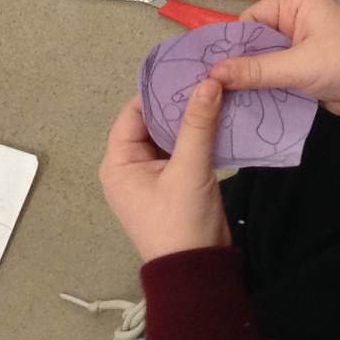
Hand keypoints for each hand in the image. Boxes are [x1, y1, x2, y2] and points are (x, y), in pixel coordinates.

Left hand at [99, 82, 230, 262]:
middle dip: (179, 101)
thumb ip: (198, 124)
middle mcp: (130, 167)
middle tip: (209, 76)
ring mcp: (152, 176)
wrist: (197, 270)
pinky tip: (221, 119)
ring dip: (192, 118)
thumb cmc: (181, 222)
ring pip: (171, 135)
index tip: (189, 69)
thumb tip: (209, 81)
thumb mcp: (189, 170)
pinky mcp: (173, 183)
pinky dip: (199, 135)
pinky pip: (183, 150)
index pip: (134, 112)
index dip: (160, 90)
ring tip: (219, 91)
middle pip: (153, 121)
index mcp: (119, 163)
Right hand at [208, 0, 339, 118]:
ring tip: (217, 101)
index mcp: (297, 6)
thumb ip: (256, 70)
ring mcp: (300, 48)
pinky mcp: (304, 70)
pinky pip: (276, 77)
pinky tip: (241, 106)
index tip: (206, 67)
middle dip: (235, 65)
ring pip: (263, 62)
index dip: (230, 43)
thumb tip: (213, 73)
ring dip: (248, 80)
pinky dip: (263, 90)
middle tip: (206, 88)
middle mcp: (296, 22)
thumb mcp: (298, 66)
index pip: (251, 20)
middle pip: (254, 42)